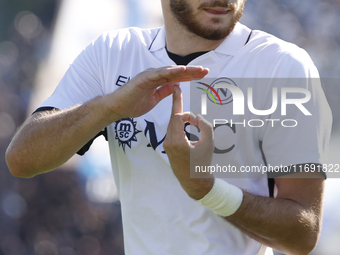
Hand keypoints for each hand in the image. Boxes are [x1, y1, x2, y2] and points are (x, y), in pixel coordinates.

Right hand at [106, 65, 208, 118]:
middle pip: (177, 72)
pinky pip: (159, 74)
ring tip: (198, 70)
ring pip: (170, 71)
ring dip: (185, 70)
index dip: (191, 76)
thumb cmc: (133, 104)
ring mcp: (149, 75)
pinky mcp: (143, 78)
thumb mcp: (154, 100)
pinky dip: (170, 71)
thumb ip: (164, 92)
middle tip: (206, 71)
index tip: (203, 76)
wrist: (118, 108)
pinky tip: (181, 70)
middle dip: (192, 71)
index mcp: (158, 81)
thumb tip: (175, 87)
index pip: (178, 77)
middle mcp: (155, 76)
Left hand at [163, 85, 214, 199]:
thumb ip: (205, 126)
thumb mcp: (208, 143)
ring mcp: (167, 144)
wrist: (193, 181)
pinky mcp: (168, 147)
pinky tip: (186, 123)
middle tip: (179, 91)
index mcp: (176, 141)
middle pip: (174, 118)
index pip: (176, 116)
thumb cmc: (202, 163)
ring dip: (182, 118)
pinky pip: (173, 130)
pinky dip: (180, 125)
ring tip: (189, 114)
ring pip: (173, 124)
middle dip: (181, 108)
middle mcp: (168, 142)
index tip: (180, 93)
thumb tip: (197, 116)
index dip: (180, 104)